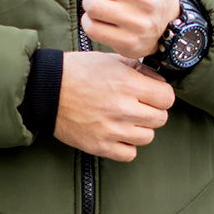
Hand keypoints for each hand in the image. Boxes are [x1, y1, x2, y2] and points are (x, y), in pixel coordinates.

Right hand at [54, 52, 174, 161]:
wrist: (45, 89)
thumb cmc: (76, 71)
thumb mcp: (109, 60)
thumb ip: (136, 68)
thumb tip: (156, 79)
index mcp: (127, 84)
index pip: (167, 97)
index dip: (161, 94)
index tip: (152, 94)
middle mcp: (122, 108)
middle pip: (161, 118)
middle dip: (153, 111)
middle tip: (139, 106)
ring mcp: (111, 129)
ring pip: (147, 137)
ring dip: (140, 129)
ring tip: (125, 119)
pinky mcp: (99, 146)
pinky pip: (129, 154)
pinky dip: (126, 145)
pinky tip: (117, 133)